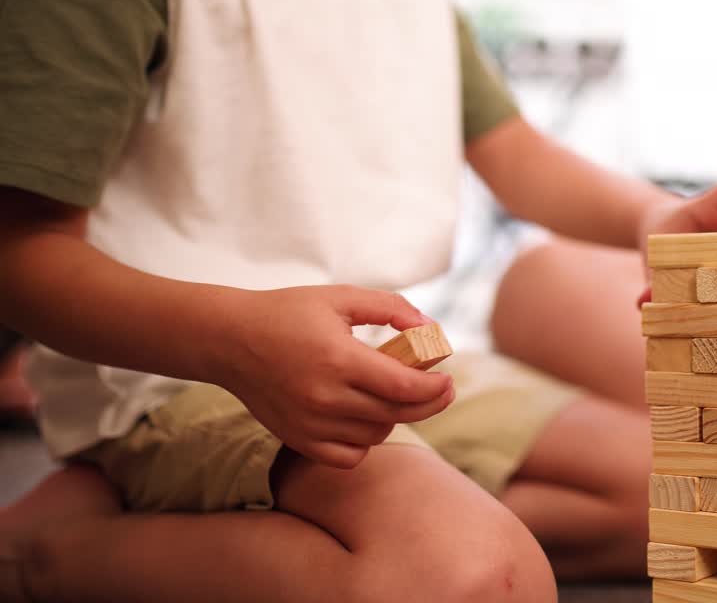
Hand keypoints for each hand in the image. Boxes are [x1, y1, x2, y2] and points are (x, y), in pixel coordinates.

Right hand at [212, 285, 455, 468]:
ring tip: (393, 395)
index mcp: (338, 359)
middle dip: (428, 403)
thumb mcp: (341, 297)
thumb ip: (390, 307)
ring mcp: (310, 424)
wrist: (230, 341)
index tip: (448, 379)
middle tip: (442, 389)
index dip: (435, 387)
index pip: (403, 387)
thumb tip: (430, 327)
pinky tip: (366, 418)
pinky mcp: (298, 439)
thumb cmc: (288, 313)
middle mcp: (325, 397)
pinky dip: (365, 441)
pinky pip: (348, 456)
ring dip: (395, 417)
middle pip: (396, 414)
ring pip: (375, 435)